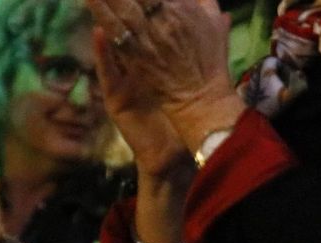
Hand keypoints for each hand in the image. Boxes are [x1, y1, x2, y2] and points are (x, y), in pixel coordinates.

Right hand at [87, 0, 238, 150]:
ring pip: (109, 43)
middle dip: (119, 3)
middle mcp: (132, 61)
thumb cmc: (184, 110)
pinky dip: (102, 53)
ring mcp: (121, 78)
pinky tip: (99, 33)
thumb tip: (221, 14)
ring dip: (101, 18)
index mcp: (150, 53)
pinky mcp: (115, 96)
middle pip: (123, 23)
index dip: (141, 4)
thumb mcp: (192, 70)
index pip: (143, 18)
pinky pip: (107, 72)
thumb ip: (201, 44)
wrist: (175, 150)